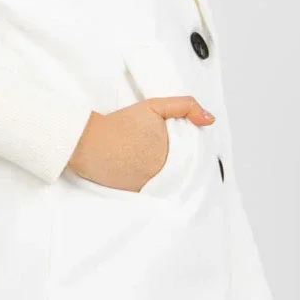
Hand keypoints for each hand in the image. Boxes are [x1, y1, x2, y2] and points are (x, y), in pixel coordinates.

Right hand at [66, 97, 214, 191]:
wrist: (89, 143)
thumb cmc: (119, 124)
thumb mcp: (154, 106)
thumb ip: (185, 106)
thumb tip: (210, 119)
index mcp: (173, 150)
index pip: (194, 152)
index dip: (189, 146)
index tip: (179, 141)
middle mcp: (165, 171)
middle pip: (185, 167)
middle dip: (180, 159)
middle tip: (160, 148)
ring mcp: (153, 184)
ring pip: (173, 180)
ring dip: (170, 172)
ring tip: (152, 157)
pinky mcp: (139, 193)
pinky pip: (156, 189)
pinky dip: (156, 181)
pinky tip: (144, 169)